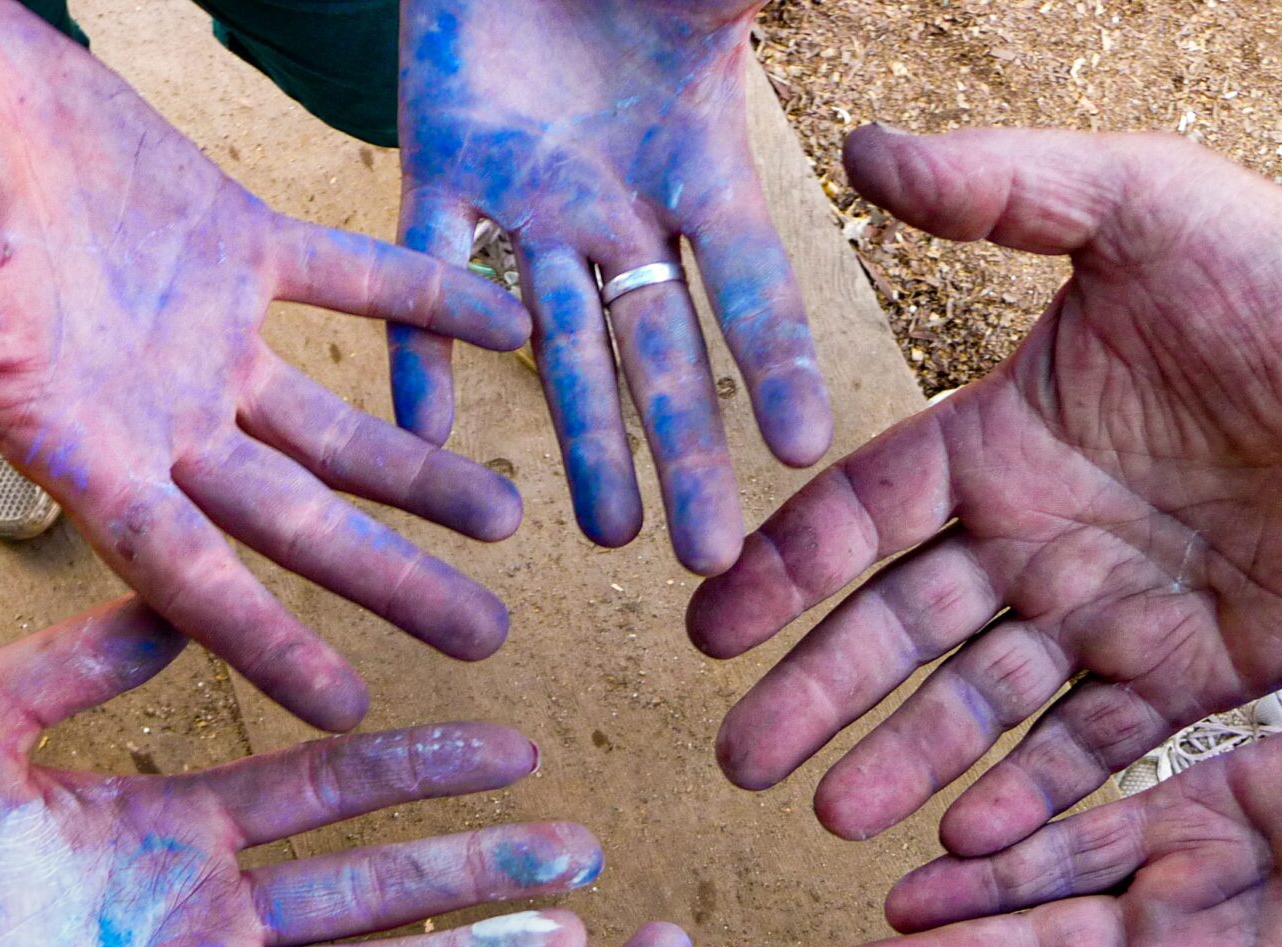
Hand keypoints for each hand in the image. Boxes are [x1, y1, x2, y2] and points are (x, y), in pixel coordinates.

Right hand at [0, 0, 530, 729]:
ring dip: (422, 470)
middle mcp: (158, 418)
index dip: (265, 642)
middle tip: (486, 640)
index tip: (349, 708)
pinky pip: (351, 280)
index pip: (187, 576)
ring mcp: (206, 337)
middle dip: (389, 581)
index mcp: (79, 454)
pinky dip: (426, 298)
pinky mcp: (236, 244)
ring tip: (510, 517)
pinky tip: (503, 328)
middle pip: (293, 523)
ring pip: (335, 429)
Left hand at [0, 598, 593, 946]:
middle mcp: (205, 913)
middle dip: (481, 868)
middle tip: (580, 851)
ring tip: (558, 945)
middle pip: (377, 887)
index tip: (510, 746)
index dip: (422, 769)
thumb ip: (80, 661)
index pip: (330, 791)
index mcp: (172, 825)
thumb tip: (175, 598)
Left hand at [394, 0, 832, 573]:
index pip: (750, 282)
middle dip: (686, 451)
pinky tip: (425, 440)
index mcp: (700, 162)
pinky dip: (422, 357)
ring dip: (583, 437)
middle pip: (662, 349)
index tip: (806, 454)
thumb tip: (860, 73)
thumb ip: (758, 19)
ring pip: (561, 343)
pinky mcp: (439, 173)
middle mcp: (621, 206)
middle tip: (708, 558)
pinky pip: (425, 280)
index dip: (778, 364)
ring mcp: (530, 202)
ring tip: (608, 536)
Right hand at [694, 124, 1281, 851]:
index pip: (864, 514)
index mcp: (1004, 442)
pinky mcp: (1185, 677)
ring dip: (905, 757)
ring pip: (978, 701)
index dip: (784, 570)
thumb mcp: (1145, 206)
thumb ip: (1006, 189)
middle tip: (741, 762)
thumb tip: (859, 145)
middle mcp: (1035, 538)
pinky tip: (969, 844)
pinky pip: (1091, 746)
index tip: (708, 628)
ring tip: (838, 817)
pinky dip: (1031, 795)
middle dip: (815, 693)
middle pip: (898, 628)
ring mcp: (1105, 615)